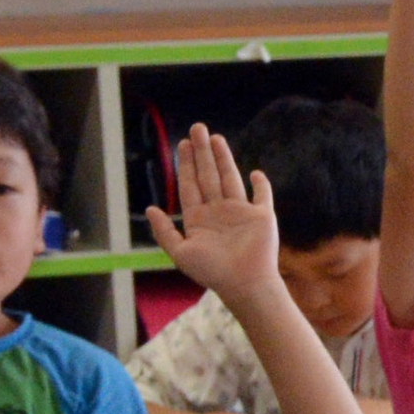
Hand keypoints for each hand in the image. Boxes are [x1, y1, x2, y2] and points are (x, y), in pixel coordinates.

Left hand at [142, 124, 282, 306]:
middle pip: (208, 175)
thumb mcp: (180, 252)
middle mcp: (219, 212)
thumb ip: (164, 231)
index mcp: (199, 218)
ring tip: (216, 138)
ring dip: (223, 158)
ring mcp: (241, 213)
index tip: (182, 144)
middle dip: (201, 152)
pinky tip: (255, 172)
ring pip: (230, 179)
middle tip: (197, 129)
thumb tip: (151, 208)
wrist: (244, 285)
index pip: (190, 184)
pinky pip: (262, 196)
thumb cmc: (212, 273)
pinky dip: (260, 184)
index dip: (185, 164)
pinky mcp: (262, 218)